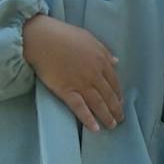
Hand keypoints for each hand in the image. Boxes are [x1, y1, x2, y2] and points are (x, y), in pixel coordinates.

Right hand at [22, 14, 123, 131]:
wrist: (43, 39)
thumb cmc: (64, 35)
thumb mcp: (90, 39)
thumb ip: (105, 52)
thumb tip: (116, 62)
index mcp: (101, 60)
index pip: (114, 81)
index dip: (117, 94)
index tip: (120, 102)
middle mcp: (94, 74)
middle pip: (108, 95)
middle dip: (116, 108)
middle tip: (120, 118)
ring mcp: (81, 83)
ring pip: (98, 103)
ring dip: (106, 116)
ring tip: (111, 125)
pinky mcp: (67, 90)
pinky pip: (80, 108)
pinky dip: (88, 119)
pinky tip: (95, 128)